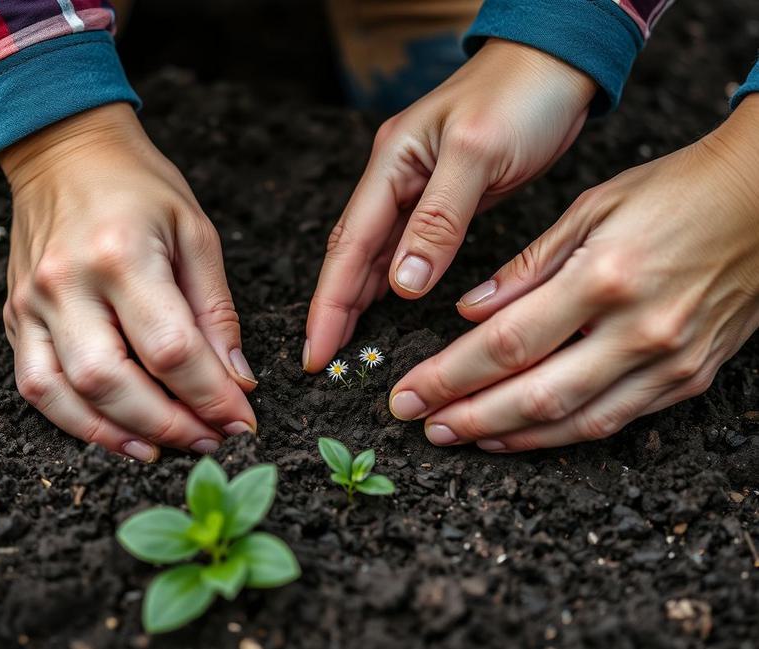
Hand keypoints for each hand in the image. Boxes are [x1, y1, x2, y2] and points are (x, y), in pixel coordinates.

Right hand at [0, 104, 257, 461]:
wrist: (63, 150)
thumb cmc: (140, 186)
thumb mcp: (195, 233)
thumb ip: (215, 311)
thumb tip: (236, 381)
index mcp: (122, 254)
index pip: (170, 349)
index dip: (211, 395)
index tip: (243, 420)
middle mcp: (67, 283)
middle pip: (113, 382)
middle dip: (170, 425)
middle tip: (210, 441)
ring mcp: (31, 302)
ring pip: (65, 395)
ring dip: (119, 435)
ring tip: (166, 450)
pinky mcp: (14, 316)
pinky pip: (34, 385)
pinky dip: (75, 421)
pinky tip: (117, 433)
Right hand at [304, 39, 597, 369]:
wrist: (558, 62)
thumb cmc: (522, 94)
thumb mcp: (479, 154)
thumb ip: (438, 219)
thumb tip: (402, 285)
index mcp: (392, 163)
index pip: (349, 245)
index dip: (330, 302)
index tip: (317, 350)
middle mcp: (395, 178)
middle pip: (351, 253)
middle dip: (333, 308)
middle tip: (322, 359)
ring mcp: (417, 188)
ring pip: (375, 254)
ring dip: (357, 299)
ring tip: (344, 344)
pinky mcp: (445, 199)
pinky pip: (407, 248)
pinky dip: (392, 280)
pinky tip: (386, 304)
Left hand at [390, 95, 758, 451]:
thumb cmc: (673, 192)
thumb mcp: (591, 209)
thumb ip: (526, 269)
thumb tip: (468, 312)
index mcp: (604, 277)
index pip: (506, 344)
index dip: (448, 376)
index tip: (407, 392)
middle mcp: (639, 329)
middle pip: (535, 395)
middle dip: (468, 417)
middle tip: (421, 425)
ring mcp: (670, 361)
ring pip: (575, 422)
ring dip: (510, 437)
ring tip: (460, 436)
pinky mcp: (690, 377)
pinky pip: (616, 421)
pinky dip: (562, 434)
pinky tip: (522, 434)